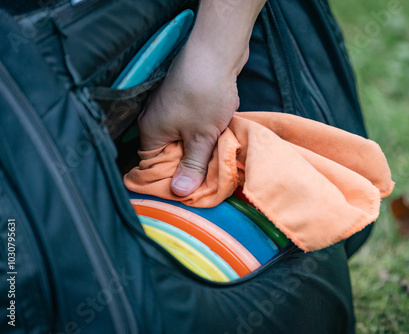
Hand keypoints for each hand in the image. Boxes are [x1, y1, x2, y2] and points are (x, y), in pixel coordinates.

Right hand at [138, 43, 247, 196]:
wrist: (216, 51)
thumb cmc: (204, 95)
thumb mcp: (201, 137)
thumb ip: (191, 165)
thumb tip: (179, 192)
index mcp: (151, 132)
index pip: (154, 166)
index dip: (171, 180)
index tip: (190, 192)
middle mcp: (156, 120)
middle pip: (170, 154)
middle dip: (189, 166)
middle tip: (209, 178)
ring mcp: (172, 108)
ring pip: (184, 140)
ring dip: (200, 149)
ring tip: (216, 160)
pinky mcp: (187, 100)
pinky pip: (193, 126)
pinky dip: (205, 134)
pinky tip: (219, 138)